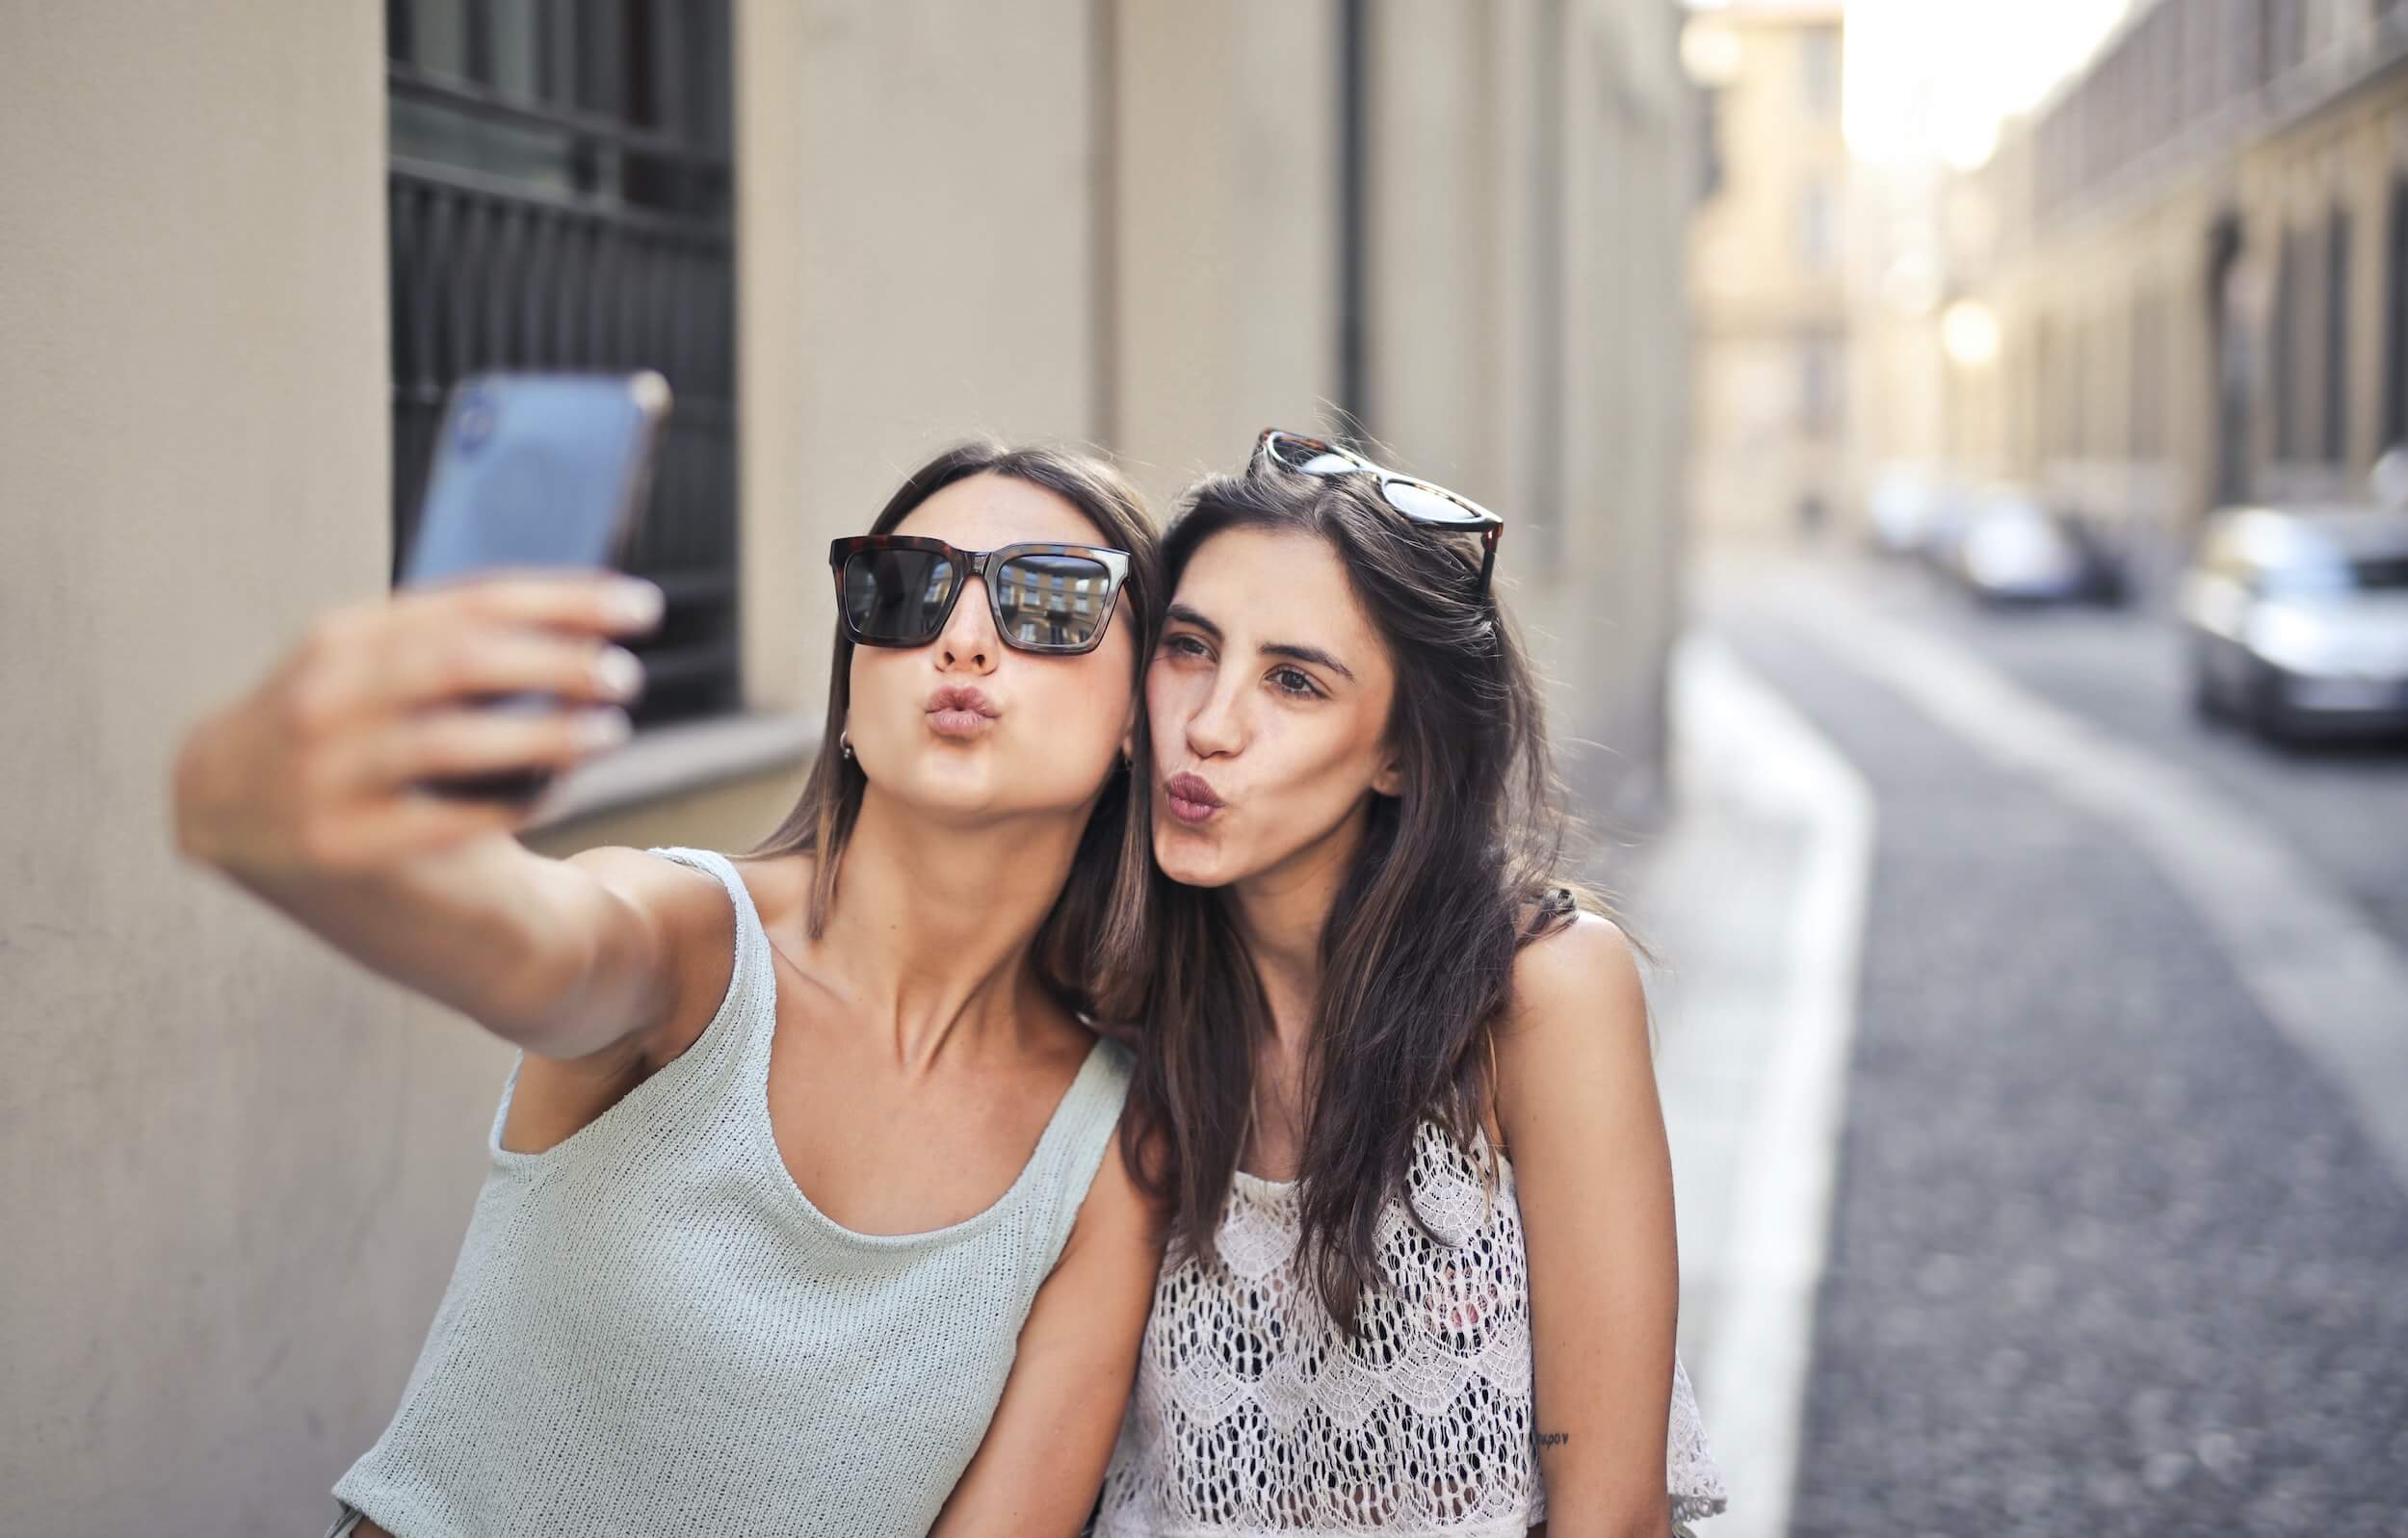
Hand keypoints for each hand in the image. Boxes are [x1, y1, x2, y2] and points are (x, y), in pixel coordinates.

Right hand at [172, 571, 663, 876]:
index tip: (638, 606)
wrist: (223, 819)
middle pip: (465, 662)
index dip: (565, 600)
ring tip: (609, 730)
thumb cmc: (330, 736)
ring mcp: (321, 775)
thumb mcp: (366, 672)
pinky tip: (555, 790)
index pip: (471, 602)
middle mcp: (321, 698)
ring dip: (548, 734)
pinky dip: (514, 801)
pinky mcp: (338, 847)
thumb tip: (578, 623)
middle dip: (560, 663)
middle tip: (624, 674)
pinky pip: (448, 821)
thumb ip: (447, 646)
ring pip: (455, 741)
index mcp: (341, 638)